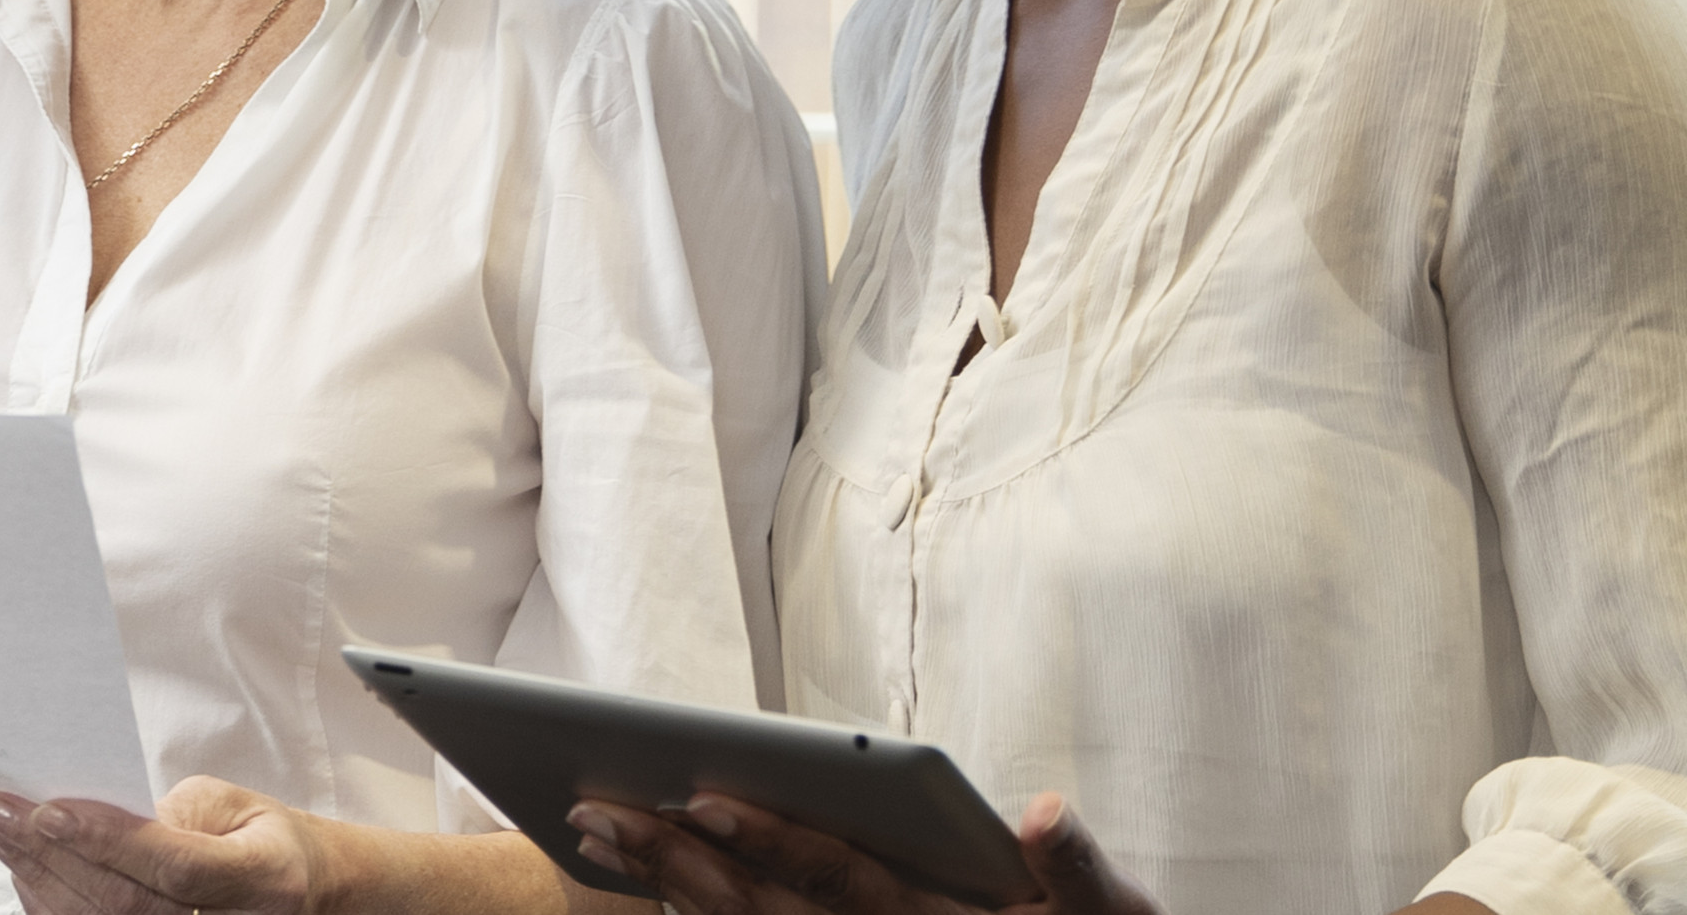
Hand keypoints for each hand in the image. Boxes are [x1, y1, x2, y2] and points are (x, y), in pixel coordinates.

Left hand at [0, 777, 342, 914]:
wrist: (291, 892)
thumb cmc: (257, 840)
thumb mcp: (234, 804)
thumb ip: (173, 812)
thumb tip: (95, 814)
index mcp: (261, 879)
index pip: (175, 866)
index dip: (109, 840)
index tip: (48, 809)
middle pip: (124, 904)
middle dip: (50, 853)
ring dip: (36, 877)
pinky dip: (48, 904)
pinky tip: (22, 867)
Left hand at [570, 789, 1162, 914]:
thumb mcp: (1109, 914)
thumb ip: (1076, 868)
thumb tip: (1044, 812)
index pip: (841, 878)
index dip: (773, 840)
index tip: (703, 799)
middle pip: (763, 910)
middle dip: (678, 859)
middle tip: (596, 808)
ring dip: (666, 884)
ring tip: (592, 827)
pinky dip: (692, 911)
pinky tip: (639, 873)